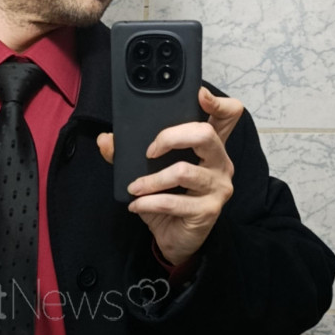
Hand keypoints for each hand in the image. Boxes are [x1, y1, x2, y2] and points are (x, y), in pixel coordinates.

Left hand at [97, 87, 242, 267]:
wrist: (175, 240)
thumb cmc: (167, 201)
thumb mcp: (147, 172)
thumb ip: (128, 153)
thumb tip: (106, 140)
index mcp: (210, 147)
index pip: (228, 115)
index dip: (217, 101)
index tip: (199, 94)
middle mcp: (220, 162)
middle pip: (205, 133)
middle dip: (170, 136)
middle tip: (149, 151)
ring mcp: (218, 186)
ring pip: (184, 171)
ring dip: (151, 180)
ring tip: (135, 187)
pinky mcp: (209, 210)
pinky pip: (174, 202)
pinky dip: (149, 202)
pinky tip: (136, 204)